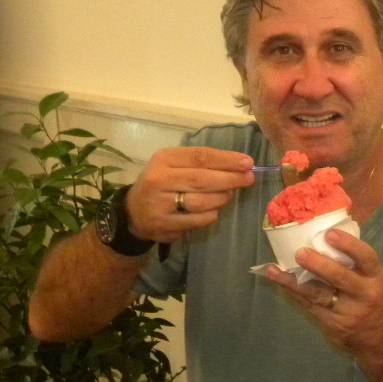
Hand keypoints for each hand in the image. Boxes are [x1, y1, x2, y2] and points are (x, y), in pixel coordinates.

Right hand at [127, 147, 254, 242]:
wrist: (134, 212)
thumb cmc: (163, 184)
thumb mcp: (174, 165)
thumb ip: (202, 163)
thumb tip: (240, 165)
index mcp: (164, 159)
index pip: (200, 157)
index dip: (226, 160)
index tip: (248, 163)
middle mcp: (159, 180)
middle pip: (202, 179)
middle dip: (230, 179)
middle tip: (248, 178)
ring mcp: (160, 204)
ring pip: (201, 202)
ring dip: (221, 198)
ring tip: (229, 195)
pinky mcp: (165, 225)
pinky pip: (197, 220)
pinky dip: (211, 215)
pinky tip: (213, 210)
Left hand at [261, 230, 382, 360]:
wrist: (380, 341)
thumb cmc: (372, 302)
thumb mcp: (372, 282)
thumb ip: (354, 265)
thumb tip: (323, 237)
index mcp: (375, 278)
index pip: (366, 258)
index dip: (349, 245)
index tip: (330, 234)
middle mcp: (364, 294)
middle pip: (341, 278)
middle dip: (319, 265)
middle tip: (300, 253)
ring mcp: (348, 312)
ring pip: (319, 295)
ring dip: (295, 282)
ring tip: (277, 271)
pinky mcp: (333, 325)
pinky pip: (310, 306)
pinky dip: (293, 292)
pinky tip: (279, 281)